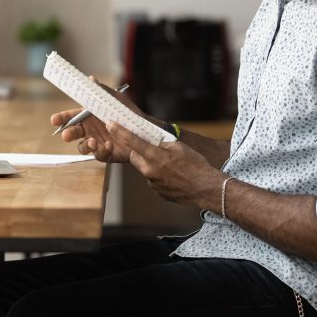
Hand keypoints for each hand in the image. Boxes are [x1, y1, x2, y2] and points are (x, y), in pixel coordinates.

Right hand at [48, 77, 149, 163]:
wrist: (144, 130)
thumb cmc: (128, 113)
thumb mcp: (115, 100)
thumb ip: (102, 91)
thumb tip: (91, 79)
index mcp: (89, 116)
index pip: (72, 117)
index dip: (62, 118)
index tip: (54, 120)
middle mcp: (90, 130)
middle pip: (73, 133)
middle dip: (68, 134)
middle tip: (66, 135)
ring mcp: (97, 142)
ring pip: (83, 147)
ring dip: (85, 145)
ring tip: (93, 141)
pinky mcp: (105, 154)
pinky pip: (98, 155)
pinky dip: (102, 151)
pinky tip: (109, 145)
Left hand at [106, 122, 223, 210]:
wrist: (205, 188)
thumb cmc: (195, 166)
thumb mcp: (179, 147)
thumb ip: (162, 144)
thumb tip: (153, 142)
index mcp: (154, 156)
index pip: (132, 141)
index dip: (120, 132)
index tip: (110, 125)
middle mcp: (149, 171)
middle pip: (136, 157)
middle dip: (140, 151)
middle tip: (153, 148)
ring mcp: (152, 183)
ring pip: (145, 169)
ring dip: (152, 164)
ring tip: (171, 165)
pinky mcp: (157, 192)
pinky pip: (153, 179)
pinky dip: (160, 175)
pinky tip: (174, 175)